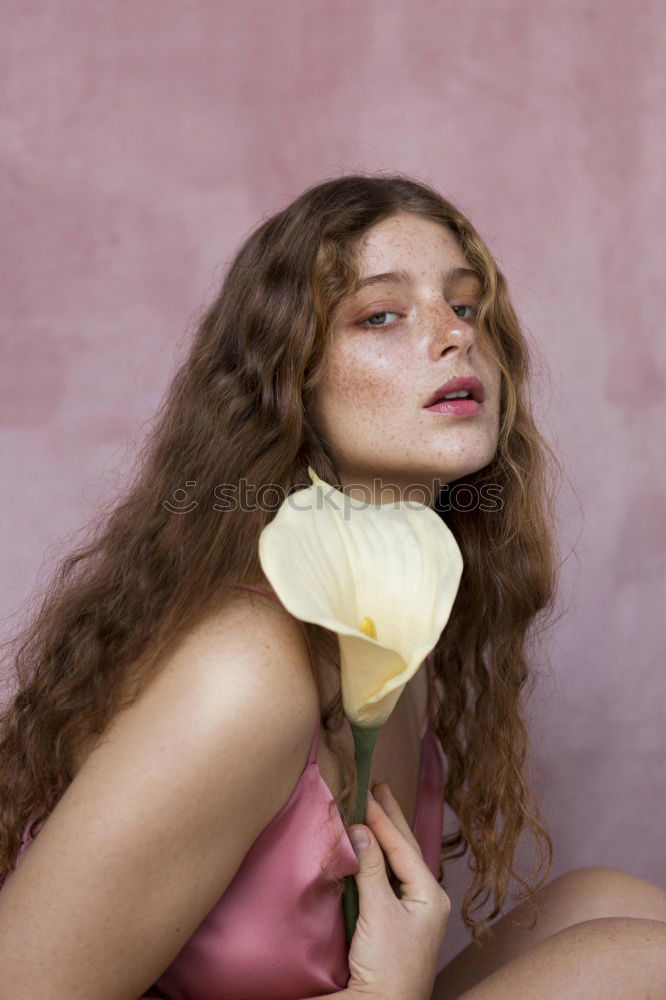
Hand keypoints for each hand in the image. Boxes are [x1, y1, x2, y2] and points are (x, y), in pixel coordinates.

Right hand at [346, 782, 450, 999]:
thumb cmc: (388, 967)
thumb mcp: (379, 913)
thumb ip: (370, 869)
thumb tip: (361, 830)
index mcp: (430, 896)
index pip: (404, 846)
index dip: (384, 817)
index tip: (368, 789)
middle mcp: (425, 901)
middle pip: (406, 850)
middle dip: (391, 818)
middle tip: (378, 786)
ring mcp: (412, 914)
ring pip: (397, 864)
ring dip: (383, 837)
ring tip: (373, 809)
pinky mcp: (395, 926)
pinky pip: (387, 880)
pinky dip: (376, 861)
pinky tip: (367, 850)